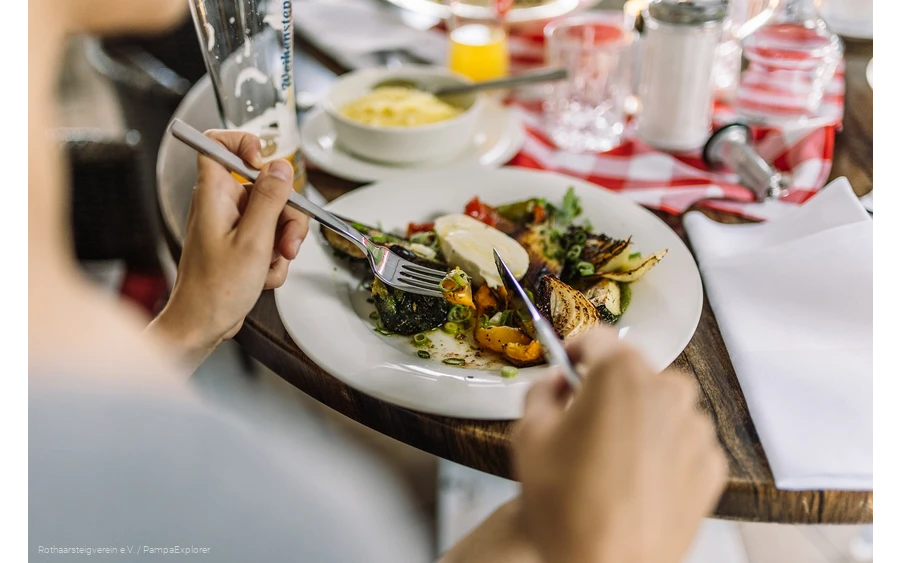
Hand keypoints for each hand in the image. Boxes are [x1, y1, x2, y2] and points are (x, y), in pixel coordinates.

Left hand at [148, 130, 308, 367]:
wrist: (201, 325)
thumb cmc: (215, 290)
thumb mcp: (253, 241)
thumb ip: (270, 199)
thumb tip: (281, 166)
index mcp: (213, 193)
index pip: (218, 143)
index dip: (244, 143)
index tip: (266, 162)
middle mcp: (220, 204)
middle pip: (265, 187)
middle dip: (285, 216)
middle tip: (287, 242)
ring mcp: (231, 224)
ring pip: (272, 216)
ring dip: (282, 242)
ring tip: (273, 265)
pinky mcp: (239, 243)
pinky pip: (269, 239)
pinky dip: (273, 258)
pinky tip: (263, 276)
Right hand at [513, 326, 727, 562]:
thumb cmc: (566, 505)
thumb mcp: (528, 435)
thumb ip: (541, 391)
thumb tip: (557, 382)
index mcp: (621, 373)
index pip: (597, 339)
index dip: (574, 350)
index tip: (567, 365)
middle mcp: (668, 390)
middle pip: (632, 372)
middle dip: (607, 389)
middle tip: (582, 424)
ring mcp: (696, 428)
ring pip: (660, 406)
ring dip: (637, 419)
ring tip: (609, 459)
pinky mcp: (712, 463)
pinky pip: (681, 441)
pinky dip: (661, 450)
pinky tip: (635, 480)